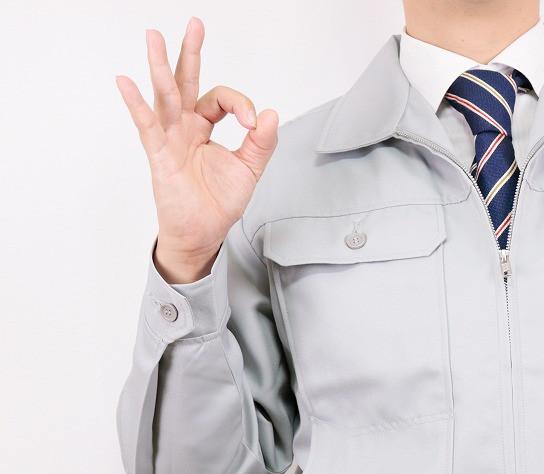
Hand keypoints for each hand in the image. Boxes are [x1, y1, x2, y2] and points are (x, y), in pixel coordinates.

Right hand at [115, 16, 278, 282]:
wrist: (203, 234)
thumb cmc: (218, 202)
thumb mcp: (249, 169)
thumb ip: (260, 142)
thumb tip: (271, 114)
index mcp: (204, 127)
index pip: (219, 100)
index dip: (241, 106)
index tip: (254, 123)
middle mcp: (184, 128)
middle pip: (186, 83)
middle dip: (190, 53)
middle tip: (195, 24)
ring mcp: (169, 140)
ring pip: (165, 97)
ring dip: (160, 66)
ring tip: (154, 36)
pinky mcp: (160, 158)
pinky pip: (147, 127)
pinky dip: (137, 105)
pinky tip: (126, 83)